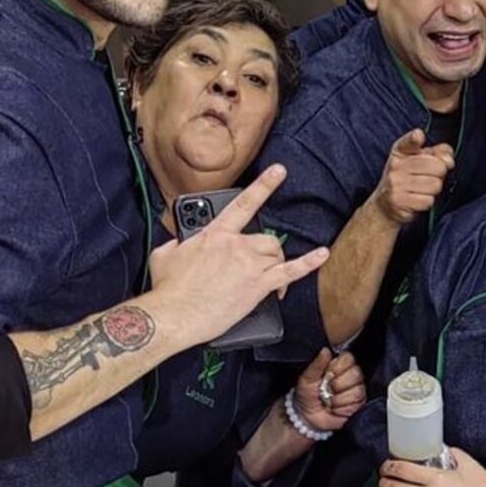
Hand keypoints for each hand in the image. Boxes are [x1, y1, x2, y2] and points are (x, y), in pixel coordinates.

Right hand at [148, 165, 329, 349]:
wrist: (174, 315)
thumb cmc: (168, 289)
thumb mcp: (164, 254)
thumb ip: (177, 243)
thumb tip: (178, 243)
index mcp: (215, 234)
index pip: (243, 204)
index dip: (264, 185)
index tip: (279, 171)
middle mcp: (236, 246)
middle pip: (266, 238)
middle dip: (264, 250)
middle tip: (253, 265)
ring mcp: (250, 265)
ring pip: (276, 254)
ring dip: (273, 264)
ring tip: (262, 277)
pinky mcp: (258, 286)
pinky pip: (291, 272)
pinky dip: (309, 263)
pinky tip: (321, 255)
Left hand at [293, 348, 364, 431]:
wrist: (307, 417)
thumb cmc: (306, 395)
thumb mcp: (306, 378)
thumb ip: (316, 364)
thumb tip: (326, 350)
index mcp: (339, 365)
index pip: (349, 358)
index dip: (337, 368)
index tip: (326, 375)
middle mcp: (351, 375)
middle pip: (356, 374)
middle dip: (337, 385)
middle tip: (327, 390)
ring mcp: (357, 389)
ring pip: (356, 390)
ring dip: (338, 398)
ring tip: (329, 400)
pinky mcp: (359, 403)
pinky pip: (356, 403)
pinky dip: (341, 408)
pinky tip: (335, 408)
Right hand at [368, 130, 454, 226]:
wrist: (384, 205)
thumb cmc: (406, 179)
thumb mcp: (419, 160)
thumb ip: (438, 153)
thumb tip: (449, 160)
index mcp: (401, 151)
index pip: (409, 141)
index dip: (415, 138)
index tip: (419, 136)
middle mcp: (396, 165)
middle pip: (437, 166)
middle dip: (439, 175)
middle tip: (429, 178)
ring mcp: (395, 183)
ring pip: (435, 185)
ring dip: (433, 190)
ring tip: (422, 189)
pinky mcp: (398, 201)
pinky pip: (428, 201)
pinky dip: (427, 202)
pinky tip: (417, 199)